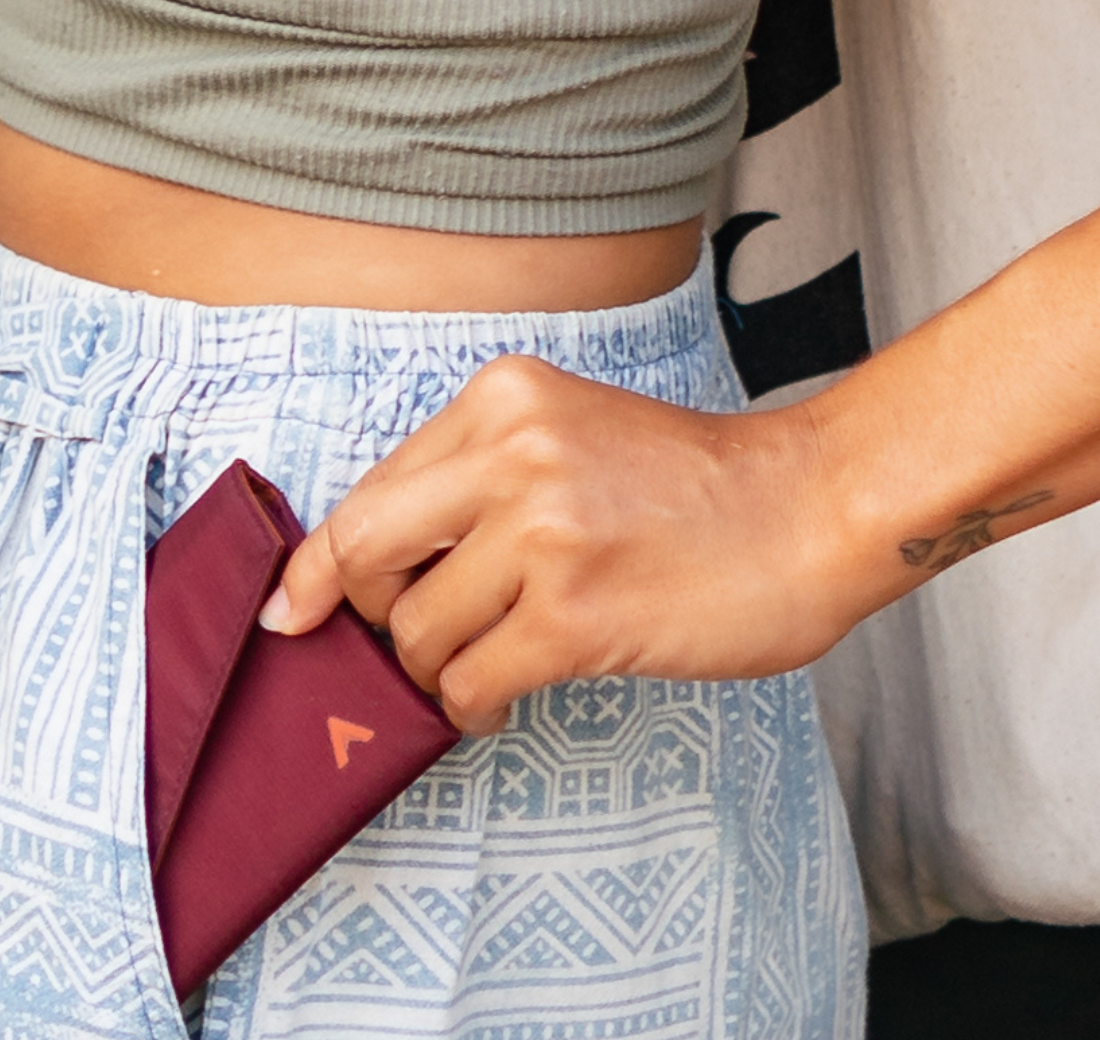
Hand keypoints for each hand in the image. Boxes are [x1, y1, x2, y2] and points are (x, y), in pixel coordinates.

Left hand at [260, 355, 858, 730]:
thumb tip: (377, 557)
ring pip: (418, 631)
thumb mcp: (569, 430)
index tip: (292, 607)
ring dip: (434, 669)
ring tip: (477, 669)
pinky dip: (468, 704)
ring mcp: (542, 532)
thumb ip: (478, 474)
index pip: (373, 487)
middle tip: (397, 644)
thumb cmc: (691, 484)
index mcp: (502, 396)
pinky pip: (471, 679)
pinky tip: (497, 698)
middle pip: (368, 550)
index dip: (324, 561)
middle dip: (366, 613)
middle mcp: (511, 450)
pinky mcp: (575, 615)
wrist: (807, 508)